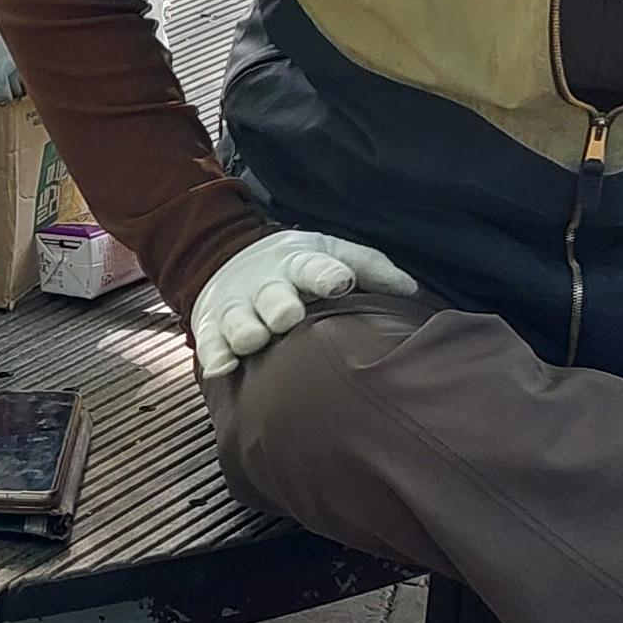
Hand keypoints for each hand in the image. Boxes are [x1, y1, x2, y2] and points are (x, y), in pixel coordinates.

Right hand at [191, 229, 418, 378]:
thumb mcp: (333, 253)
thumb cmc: (299, 267)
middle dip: (279, 305)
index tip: (339, 282)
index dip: (325, 274)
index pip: (313, 266)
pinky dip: (215, 355)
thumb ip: (371, 268)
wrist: (233, 259)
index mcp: (299, 264)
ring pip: (238, 320)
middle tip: (289, 315)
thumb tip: (411, 290)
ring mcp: (237, 305)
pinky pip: (210, 342)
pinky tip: (221, 369)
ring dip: (245, 330)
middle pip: (271, 295)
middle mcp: (266, 284)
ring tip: (254, 341)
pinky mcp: (211, 324)